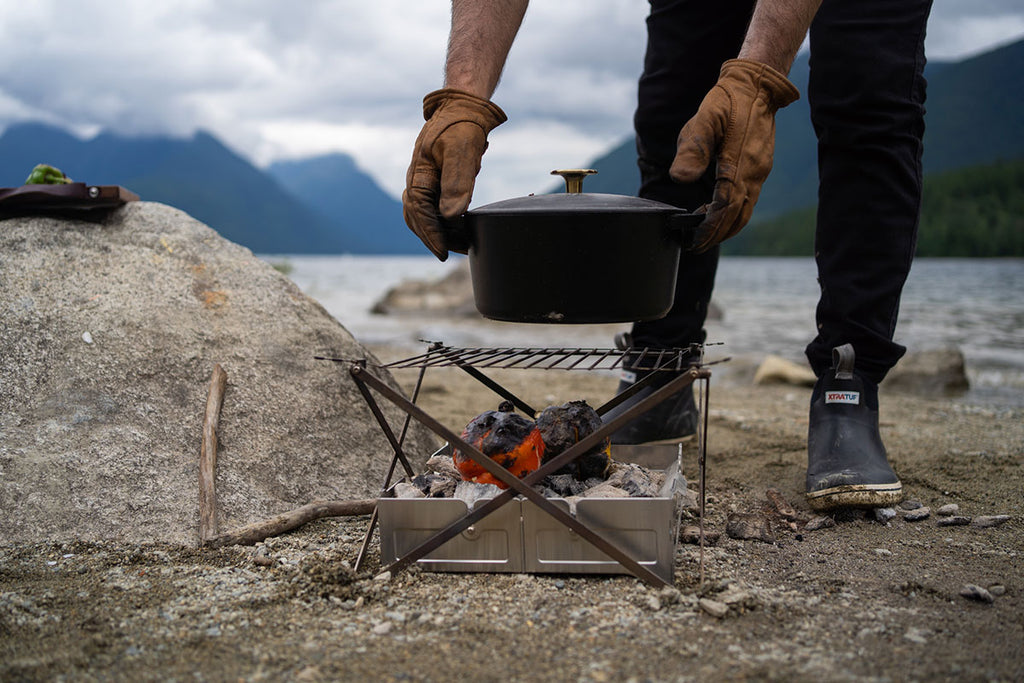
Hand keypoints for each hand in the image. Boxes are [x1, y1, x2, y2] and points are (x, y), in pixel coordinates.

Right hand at [402, 88, 506, 260]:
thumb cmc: (462, 125)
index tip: (444, 252)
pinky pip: (433, 208)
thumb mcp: (462, 151)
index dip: (431, 234)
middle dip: (434, 238)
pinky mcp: (435, 182)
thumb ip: (457, 183)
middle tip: (452, 254)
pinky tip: (459, 228)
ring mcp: (425, 182)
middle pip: (417, 219)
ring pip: (424, 215)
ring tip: (460, 245)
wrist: (463, 107)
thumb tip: (451, 216)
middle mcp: (417, 180)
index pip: (419, 213)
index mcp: (419, 174)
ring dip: (439, 232)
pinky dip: (443, 222)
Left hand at [670, 59, 798, 252]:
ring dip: (726, 226)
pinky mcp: (759, 170)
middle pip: (738, 217)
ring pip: (744, 211)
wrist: (756, 86)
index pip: (725, 207)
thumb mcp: (704, 119)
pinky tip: (714, 209)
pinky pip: (747, 199)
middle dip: (718, 235)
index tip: (694, 241)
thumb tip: (680, 178)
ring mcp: (759, 172)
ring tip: (704, 232)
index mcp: (739, 164)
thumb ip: (692, 149)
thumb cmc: (727, 102)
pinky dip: (732, 212)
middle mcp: (754, 173)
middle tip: (697, 245)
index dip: (710, 228)